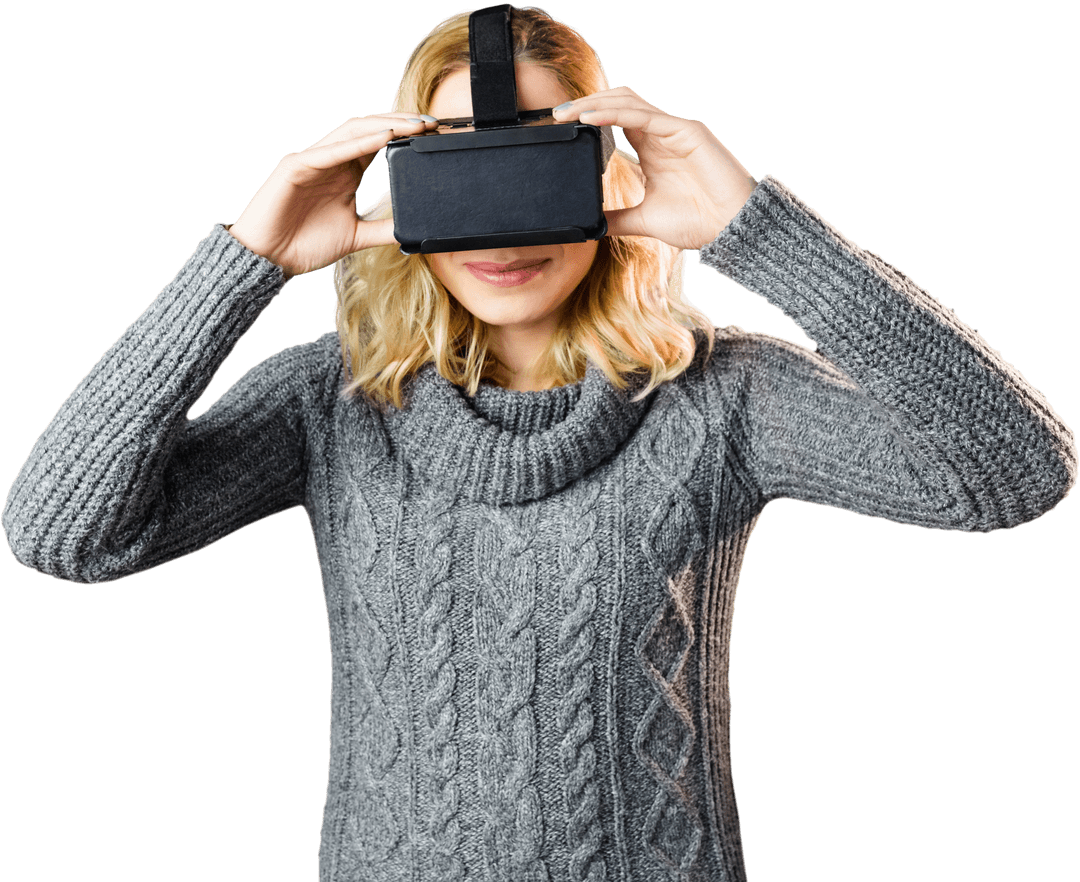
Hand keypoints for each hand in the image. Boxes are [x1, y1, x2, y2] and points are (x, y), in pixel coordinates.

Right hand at [227, 113, 436, 278]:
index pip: (379, 143)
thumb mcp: (357, 236)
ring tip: (413, 124)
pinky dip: (358, 143)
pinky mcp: (296, 167)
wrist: (269, 260)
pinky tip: (383, 138)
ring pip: (352, 131)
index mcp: (347, 172)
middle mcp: (332, 160)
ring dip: (385, 125)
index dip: (405, 135)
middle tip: (432, 123)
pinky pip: (331, 151)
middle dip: (401, 123)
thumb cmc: (306, 244)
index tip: (433, 135)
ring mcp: (313, 160)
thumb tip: (412, 228)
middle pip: (370, 129)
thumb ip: (383, 228)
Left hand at [553, 87, 757, 250]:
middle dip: (587, 104)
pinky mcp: (686, 131)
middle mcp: (661, 134)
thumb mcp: (645, 221)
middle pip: (618, 103)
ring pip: (628, 102)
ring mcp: (674, 129)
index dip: (589, 116)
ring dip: (595, 103)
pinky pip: (644, 116)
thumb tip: (593, 225)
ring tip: (568, 113)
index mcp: (652, 149)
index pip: (615, 120)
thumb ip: (619, 218)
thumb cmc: (699, 222)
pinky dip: (615, 114)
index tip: (561, 126)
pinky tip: (591, 118)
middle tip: (556, 114)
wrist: (732, 229)